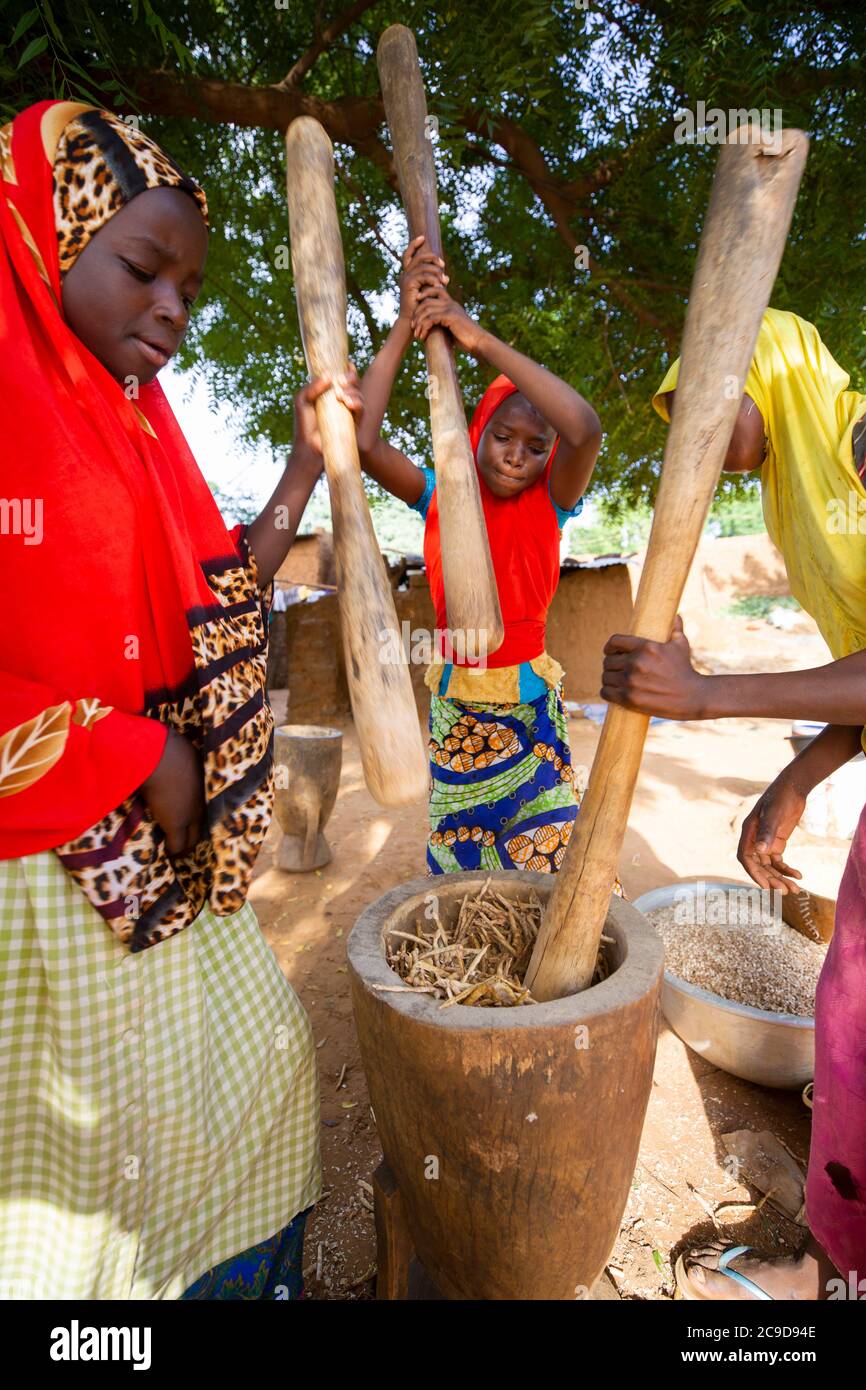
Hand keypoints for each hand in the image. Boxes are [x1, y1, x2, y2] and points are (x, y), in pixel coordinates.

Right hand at [140, 729, 204, 855]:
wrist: (157, 754)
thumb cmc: (164, 745)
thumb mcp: (178, 748)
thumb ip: (179, 756)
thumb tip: (170, 750)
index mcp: (204, 780)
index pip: (203, 804)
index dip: (195, 814)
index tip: (188, 820)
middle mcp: (201, 799)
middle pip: (201, 824)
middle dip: (193, 833)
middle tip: (183, 841)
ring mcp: (190, 813)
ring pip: (191, 838)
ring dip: (183, 844)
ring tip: (175, 851)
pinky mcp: (175, 823)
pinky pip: (177, 845)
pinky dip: (173, 851)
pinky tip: (166, 855)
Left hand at [292, 366, 362, 461]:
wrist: (308, 448)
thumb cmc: (304, 424)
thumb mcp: (302, 400)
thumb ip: (313, 386)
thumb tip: (329, 375)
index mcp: (330, 394)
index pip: (343, 379)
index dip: (348, 370)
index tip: (348, 365)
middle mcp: (341, 402)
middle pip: (354, 384)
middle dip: (351, 378)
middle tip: (341, 380)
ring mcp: (349, 413)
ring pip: (359, 396)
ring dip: (353, 392)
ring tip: (341, 396)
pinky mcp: (354, 425)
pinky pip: (362, 410)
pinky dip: (357, 404)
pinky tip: (348, 403)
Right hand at [398, 235, 447, 323]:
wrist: (412, 322)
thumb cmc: (421, 308)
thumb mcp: (427, 291)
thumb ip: (432, 280)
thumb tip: (443, 273)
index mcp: (407, 275)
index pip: (408, 255)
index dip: (414, 245)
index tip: (422, 237)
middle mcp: (404, 275)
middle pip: (418, 258)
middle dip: (432, 258)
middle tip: (443, 264)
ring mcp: (405, 279)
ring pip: (423, 267)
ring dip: (436, 272)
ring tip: (445, 280)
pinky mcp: (408, 284)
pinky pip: (423, 276)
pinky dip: (433, 279)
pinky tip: (440, 285)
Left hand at [412, 285, 482, 351]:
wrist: (478, 342)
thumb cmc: (466, 338)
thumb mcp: (453, 327)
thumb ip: (443, 323)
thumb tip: (432, 328)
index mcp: (451, 304)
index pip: (434, 291)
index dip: (423, 297)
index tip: (415, 312)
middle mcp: (450, 303)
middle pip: (427, 300)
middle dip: (417, 313)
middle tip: (413, 326)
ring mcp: (450, 308)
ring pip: (427, 309)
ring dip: (419, 322)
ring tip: (416, 334)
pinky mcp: (450, 316)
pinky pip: (431, 318)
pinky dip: (424, 327)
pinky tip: (422, 336)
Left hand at [600, 616, 706, 717]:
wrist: (692, 696)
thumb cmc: (685, 669)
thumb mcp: (681, 645)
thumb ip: (675, 629)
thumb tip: (676, 616)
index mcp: (646, 647)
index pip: (615, 641)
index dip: (610, 647)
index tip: (610, 651)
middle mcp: (636, 662)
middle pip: (608, 661)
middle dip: (610, 664)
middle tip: (615, 669)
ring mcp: (631, 681)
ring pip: (606, 677)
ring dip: (608, 679)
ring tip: (614, 680)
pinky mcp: (629, 698)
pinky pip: (606, 692)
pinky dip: (607, 692)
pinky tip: (612, 692)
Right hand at [737, 774, 805, 893]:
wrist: (793, 787)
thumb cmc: (781, 798)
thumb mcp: (775, 814)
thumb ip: (767, 832)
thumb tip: (760, 851)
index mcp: (749, 832)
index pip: (746, 858)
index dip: (754, 873)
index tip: (766, 886)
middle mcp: (755, 839)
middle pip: (760, 865)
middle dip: (772, 879)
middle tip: (786, 892)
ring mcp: (765, 841)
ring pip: (770, 866)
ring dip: (781, 878)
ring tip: (795, 890)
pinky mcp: (776, 842)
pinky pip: (779, 860)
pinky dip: (787, 869)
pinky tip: (799, 875)